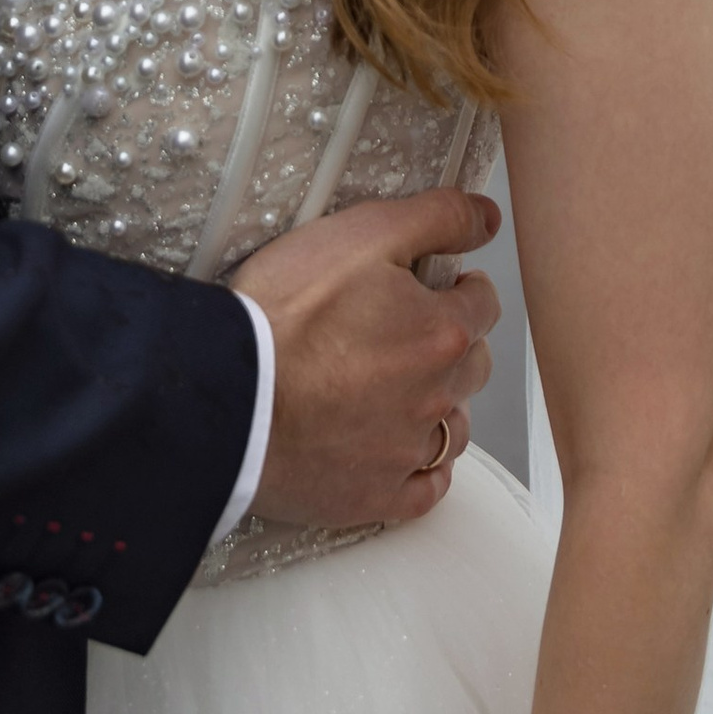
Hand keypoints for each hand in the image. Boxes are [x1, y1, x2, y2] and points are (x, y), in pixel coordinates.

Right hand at [233, 188, 499, 532]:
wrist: (226, 394)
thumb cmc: (283, 314)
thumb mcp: (361, 234)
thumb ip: (435, 218)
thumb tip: (487, 217)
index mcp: (440, 333)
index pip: (483, 305)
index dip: (460, 289)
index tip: (437, 287)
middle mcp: (437, 397)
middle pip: (473, 366)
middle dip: (451, 344)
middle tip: (405, 331)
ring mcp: (407, 453)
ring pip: (454, 429)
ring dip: (440, 407)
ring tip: (397, 390)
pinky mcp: (375, 496)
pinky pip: (424, 489)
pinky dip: (418, 468)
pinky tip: (395, 449)